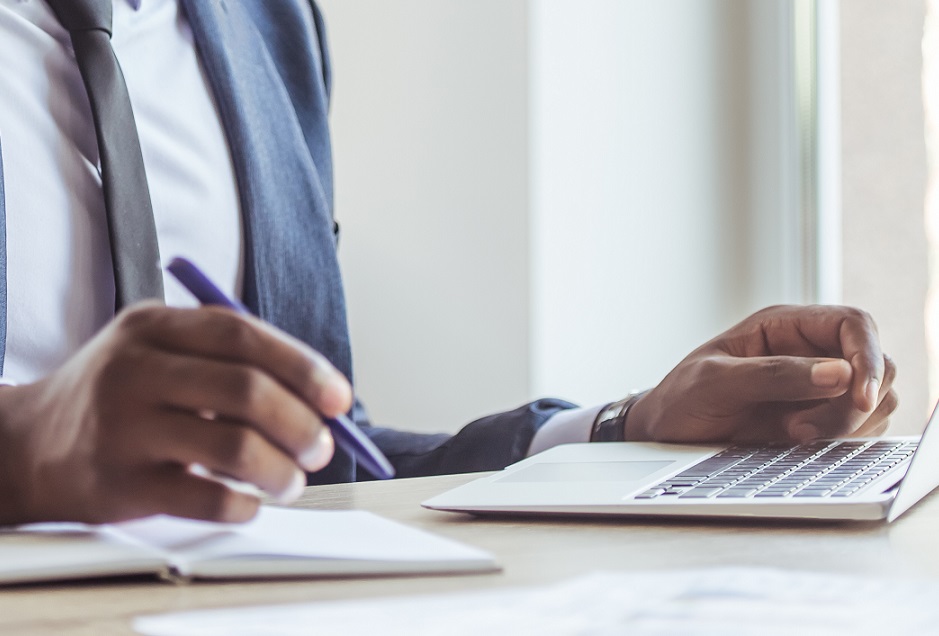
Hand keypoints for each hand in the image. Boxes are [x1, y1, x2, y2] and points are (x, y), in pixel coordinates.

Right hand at [0, 303, 351, 524]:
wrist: (28, 444)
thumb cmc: (119, 394)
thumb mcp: (157, 350)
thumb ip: (230, 360)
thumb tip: (320, 397)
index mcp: (153, 326)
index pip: (243, 335)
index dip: (302, 366)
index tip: (339, 398)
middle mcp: (135, 370)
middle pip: (247, 390)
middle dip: (301, 424)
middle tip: (321, 447)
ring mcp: (124, 428)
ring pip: (234, 447)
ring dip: (281, 470)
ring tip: (293, 481)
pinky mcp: (120, 485)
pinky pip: (205, 499)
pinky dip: (243, 505)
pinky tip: (249, 504)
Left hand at [626, 305, 897, 443]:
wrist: (665, 434)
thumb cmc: (682, 398)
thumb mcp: (715, 382)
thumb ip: (774, 375)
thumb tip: (839, 373)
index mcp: (784, 326)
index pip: (853, 325)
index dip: (866, 356)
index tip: (859, 395)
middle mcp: (809, 352)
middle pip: (873, 365)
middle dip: (854, 402)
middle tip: (805, 430)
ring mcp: (818, 388)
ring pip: (874, 401)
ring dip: (848, 425)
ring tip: (793, 436)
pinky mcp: (819, 420)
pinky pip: (859, 429)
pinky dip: (843, 441)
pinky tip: (800, 444)